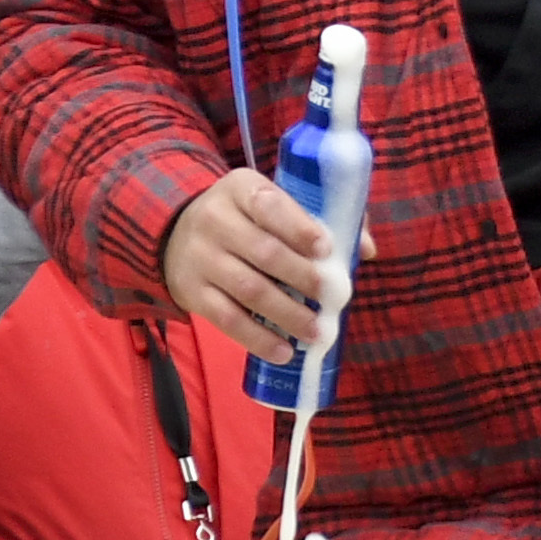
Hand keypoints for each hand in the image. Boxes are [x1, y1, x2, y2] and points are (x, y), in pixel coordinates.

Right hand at [164, 168, 337, 359]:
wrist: (175, 232)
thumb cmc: (244, 217)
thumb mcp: (270, 202)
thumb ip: (318, 218)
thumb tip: (365, 250)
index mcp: (241, 188)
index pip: (270, 205)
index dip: (299, 227)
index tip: (326, 248)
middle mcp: (215, 220)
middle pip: (264, 252)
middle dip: (303, 277)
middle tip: (333, 297)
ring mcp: (201, 258)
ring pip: (248, 288)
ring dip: (287, 314)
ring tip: (317, 331)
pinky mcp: (192, 293)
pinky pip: (227, 319)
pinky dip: (257, 338)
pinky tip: (284, 351)